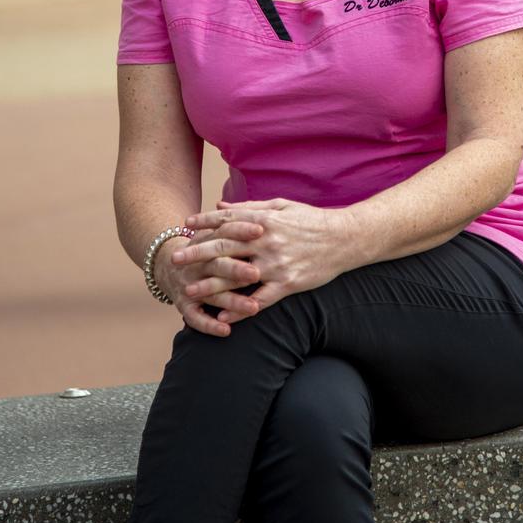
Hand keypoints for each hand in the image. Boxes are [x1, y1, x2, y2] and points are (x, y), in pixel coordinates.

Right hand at [157, 222, 264, 337]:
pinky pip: (196, 317)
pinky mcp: (184, 305)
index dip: (241, 230)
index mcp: (206, 240)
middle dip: (236, 268)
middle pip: (217, 263)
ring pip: (211, 293)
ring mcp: (189, 284)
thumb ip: (234, 223)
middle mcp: (197, 262)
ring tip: (253, 308)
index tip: (260, 230)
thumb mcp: (213, 232)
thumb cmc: (205, 248)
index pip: (224, 231)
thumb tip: (262, 216)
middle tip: (256, 273)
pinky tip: (226, 330)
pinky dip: (210, 325)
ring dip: (231, 301)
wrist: (168, 265)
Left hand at [173, 197, 346, 323]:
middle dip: (198, 254)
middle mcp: (267, 242)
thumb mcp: (280, 206)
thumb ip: (248, 208)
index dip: (205, 222)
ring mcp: (277, 265)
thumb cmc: (312, 219)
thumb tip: (219, 205)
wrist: (346, 239)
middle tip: (176, 260)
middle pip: (225, 249)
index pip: (228, 220)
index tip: (186, 225)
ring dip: (212, 286)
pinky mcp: (289, 284)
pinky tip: (223, 318)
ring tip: (190, 293)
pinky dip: (241, 310)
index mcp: (264, 221)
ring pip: (238, 278)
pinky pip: (260, 300)